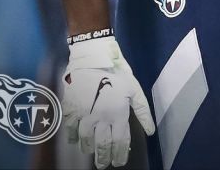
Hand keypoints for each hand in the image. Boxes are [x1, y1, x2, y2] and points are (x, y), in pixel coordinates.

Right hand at [61, 36, 154, 168]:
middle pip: (102, 145)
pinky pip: (70, 129)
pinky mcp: (71, 110)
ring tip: (91, 154)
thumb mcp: (135, 90)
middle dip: (104, 158)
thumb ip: (143, 112)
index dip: (120, 154)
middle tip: (104, 165)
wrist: (92, 60)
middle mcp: (101, 119)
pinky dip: (72, 138)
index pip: (120, 141)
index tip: (119, 162)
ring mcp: (84, 115)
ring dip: (89, 149)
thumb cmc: (117, 74)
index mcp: (118, 114)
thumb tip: (150, 131)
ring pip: (85, 140)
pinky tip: (75, 142)